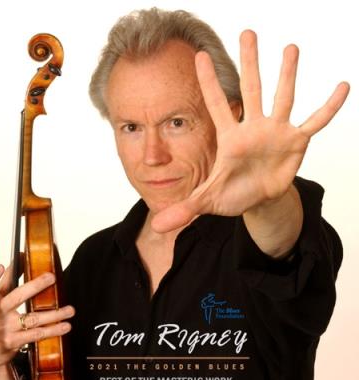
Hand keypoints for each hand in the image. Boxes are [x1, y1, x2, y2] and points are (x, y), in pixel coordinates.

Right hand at [0, 264, 74, 369]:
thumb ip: (7, 280)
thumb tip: (21, 256)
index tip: (1, 267)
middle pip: (16, 297)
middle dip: (35, 286)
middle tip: (51, 277)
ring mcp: (5, 328)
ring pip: (33, 318)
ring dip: (54, 313)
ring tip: (70, 309)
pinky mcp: (13, 341)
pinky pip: (36, 334)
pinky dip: (53, 330)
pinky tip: (65, 326)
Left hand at [152, 30, 349, 232]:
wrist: (258, 199)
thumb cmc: (232, 194)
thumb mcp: (207, 201)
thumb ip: (184, 210)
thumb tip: (158, 226)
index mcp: (229, 138)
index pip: (216, 105)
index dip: (208, 82)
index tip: (198, 56)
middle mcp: (253, 128)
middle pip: (250, 90)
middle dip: (249, 63)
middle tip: (247, 33)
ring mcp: (276, 132)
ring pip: (282, 98)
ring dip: (286, 75)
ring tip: (290, 48)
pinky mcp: (296, 142)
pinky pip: (315, 122)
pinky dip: (328, 108)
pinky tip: (342, 87)